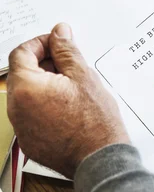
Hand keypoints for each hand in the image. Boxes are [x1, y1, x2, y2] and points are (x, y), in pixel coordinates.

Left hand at [7, 23, 129, 178]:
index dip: (41, 43)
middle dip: (45, 64)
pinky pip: (32, 114)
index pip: (21, 53)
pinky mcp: (29, 140)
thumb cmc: (95, 121)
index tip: (58, 44)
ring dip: (46, 84)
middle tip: (71, 66)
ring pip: (27, 94)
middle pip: (22, 74)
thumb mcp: (84, 76)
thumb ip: (66, 51)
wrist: (99, 158)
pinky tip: (69, 107)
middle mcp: (16, 108)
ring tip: (74, 88)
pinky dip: (46, 105)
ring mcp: (21, 127)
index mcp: (26, 88)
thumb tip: (59, 33)